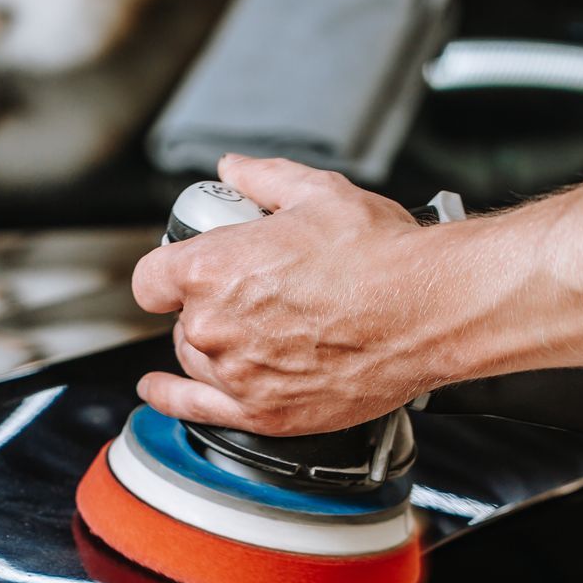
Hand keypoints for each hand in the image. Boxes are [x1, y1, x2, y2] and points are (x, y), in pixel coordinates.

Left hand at [130, 153, 459, 435]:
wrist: (430, 309)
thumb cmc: (382, 256)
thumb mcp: (317, 193)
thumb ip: (263, 180)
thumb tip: (237, 170)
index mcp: (212, 270)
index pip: (152, 278)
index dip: (169, 273)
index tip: (183, 274)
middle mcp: (214, 327)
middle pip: (181, 320)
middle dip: (208, 305)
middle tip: (257, 294)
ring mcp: (236, 374)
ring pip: (196, 360)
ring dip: (214, 345)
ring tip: (261, 329)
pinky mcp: (263, 412)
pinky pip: (195, 408)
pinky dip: (170, 398)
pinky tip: (158, 389)